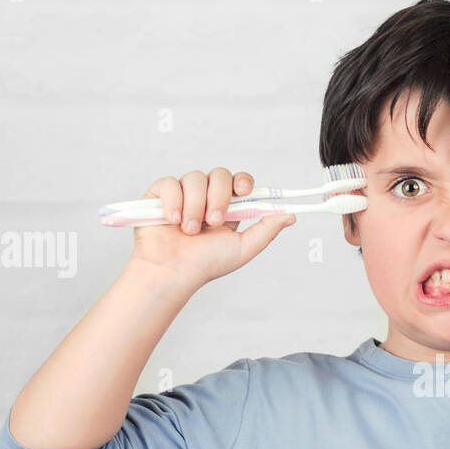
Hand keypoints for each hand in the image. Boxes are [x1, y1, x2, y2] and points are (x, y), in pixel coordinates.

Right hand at [128, 167, 295, 289]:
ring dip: (195, 206)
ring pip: (195, 178)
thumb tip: (290, 215)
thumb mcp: (242, 248)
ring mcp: (183, 194)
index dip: (243, 181)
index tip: (244, 191)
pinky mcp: (159, 195)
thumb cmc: (204, 264)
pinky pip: (170, 183)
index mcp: (227, 208)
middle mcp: (205, 197)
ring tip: (191, 230)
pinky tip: (173, 221)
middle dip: (219, 197)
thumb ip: (266, 230)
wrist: (172, 273)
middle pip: (219, 174)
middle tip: (214, 222)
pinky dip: (174, 202)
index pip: (239, 182)